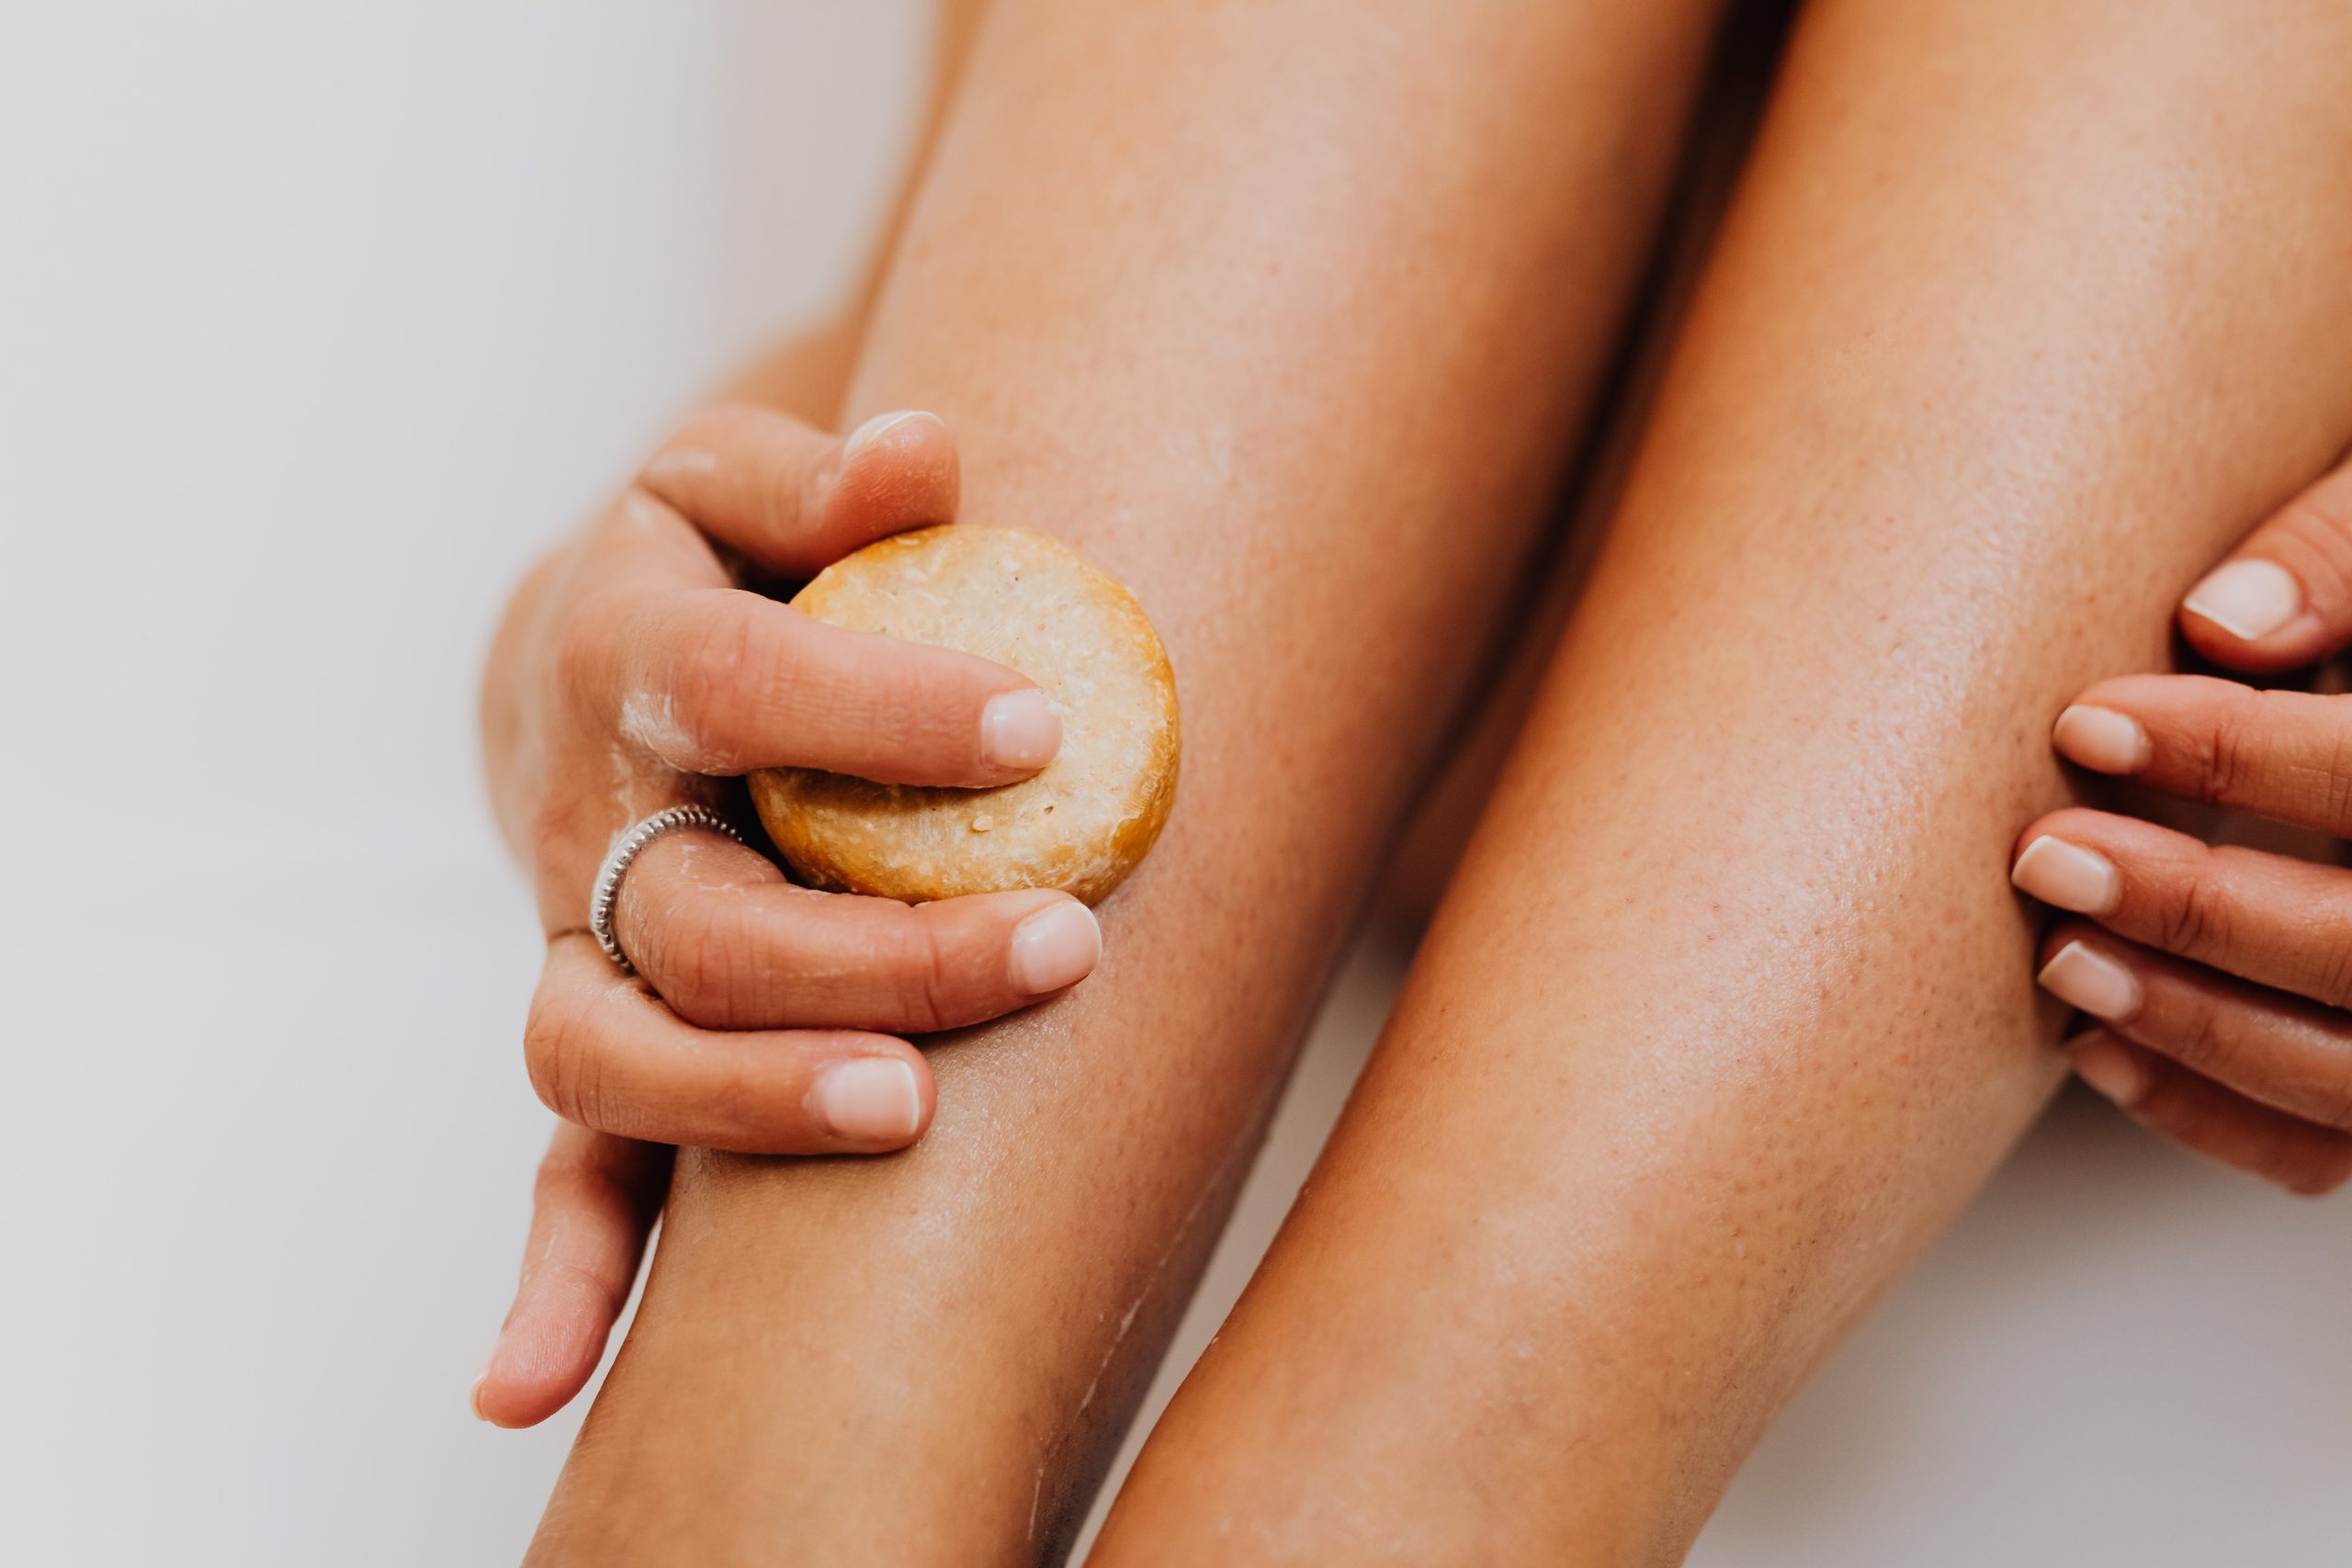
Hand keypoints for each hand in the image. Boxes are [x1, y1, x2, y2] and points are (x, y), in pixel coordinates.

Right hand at [473, 405, 1105, 1423]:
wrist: (598, 663)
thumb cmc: (719, 572)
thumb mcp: (746, 487)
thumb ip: (827, 482)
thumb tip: (929, 454)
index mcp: (629, 657)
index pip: (744, 693)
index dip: (882, 712)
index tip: (1039, 727)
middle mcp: (590, 822)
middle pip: (704, 914)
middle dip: (876, 944)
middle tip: (1059, 946)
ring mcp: (587, 950)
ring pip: (617, 1056)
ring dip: (752, 1101)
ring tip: (909, 1110)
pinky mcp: (606, 1040)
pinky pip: (566, 1172)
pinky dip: (555, 1284)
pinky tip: (544, 1390)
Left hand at [2011, 447, 2351, 1193]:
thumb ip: (2343, 550)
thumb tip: (2217, 624)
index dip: (2246, 754)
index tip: (2087, 722)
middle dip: (2206, 912)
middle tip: (2047, 855)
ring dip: (2200, 1026)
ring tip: (2060, 957)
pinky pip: (2335, 1147)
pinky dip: (2219, 1116)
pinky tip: (2098, 1049)